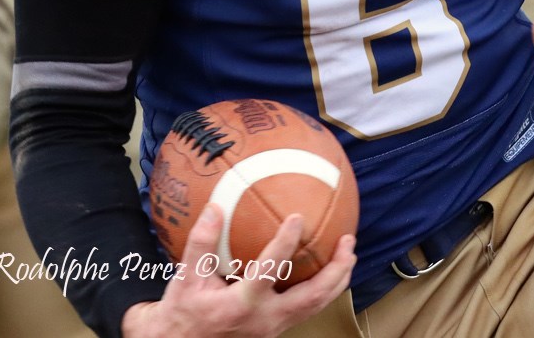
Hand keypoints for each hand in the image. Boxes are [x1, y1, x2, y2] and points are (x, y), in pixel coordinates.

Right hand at [122, 204, 354, 337]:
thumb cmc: (184, 310)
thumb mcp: (185, 277)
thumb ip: (201, 243)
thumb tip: (215, 208)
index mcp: (243, 303)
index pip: (271, 270)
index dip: (286, 243)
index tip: (297, 218)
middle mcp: (266, 318)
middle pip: (313, 297)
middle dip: (336, 270)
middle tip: (348, 242)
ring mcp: (275, 327)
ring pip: (316, 306)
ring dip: (337, 281)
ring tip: (348, 256)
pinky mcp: (276, 328)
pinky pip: (307, 308)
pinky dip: (322, 289)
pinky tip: (325, 271)